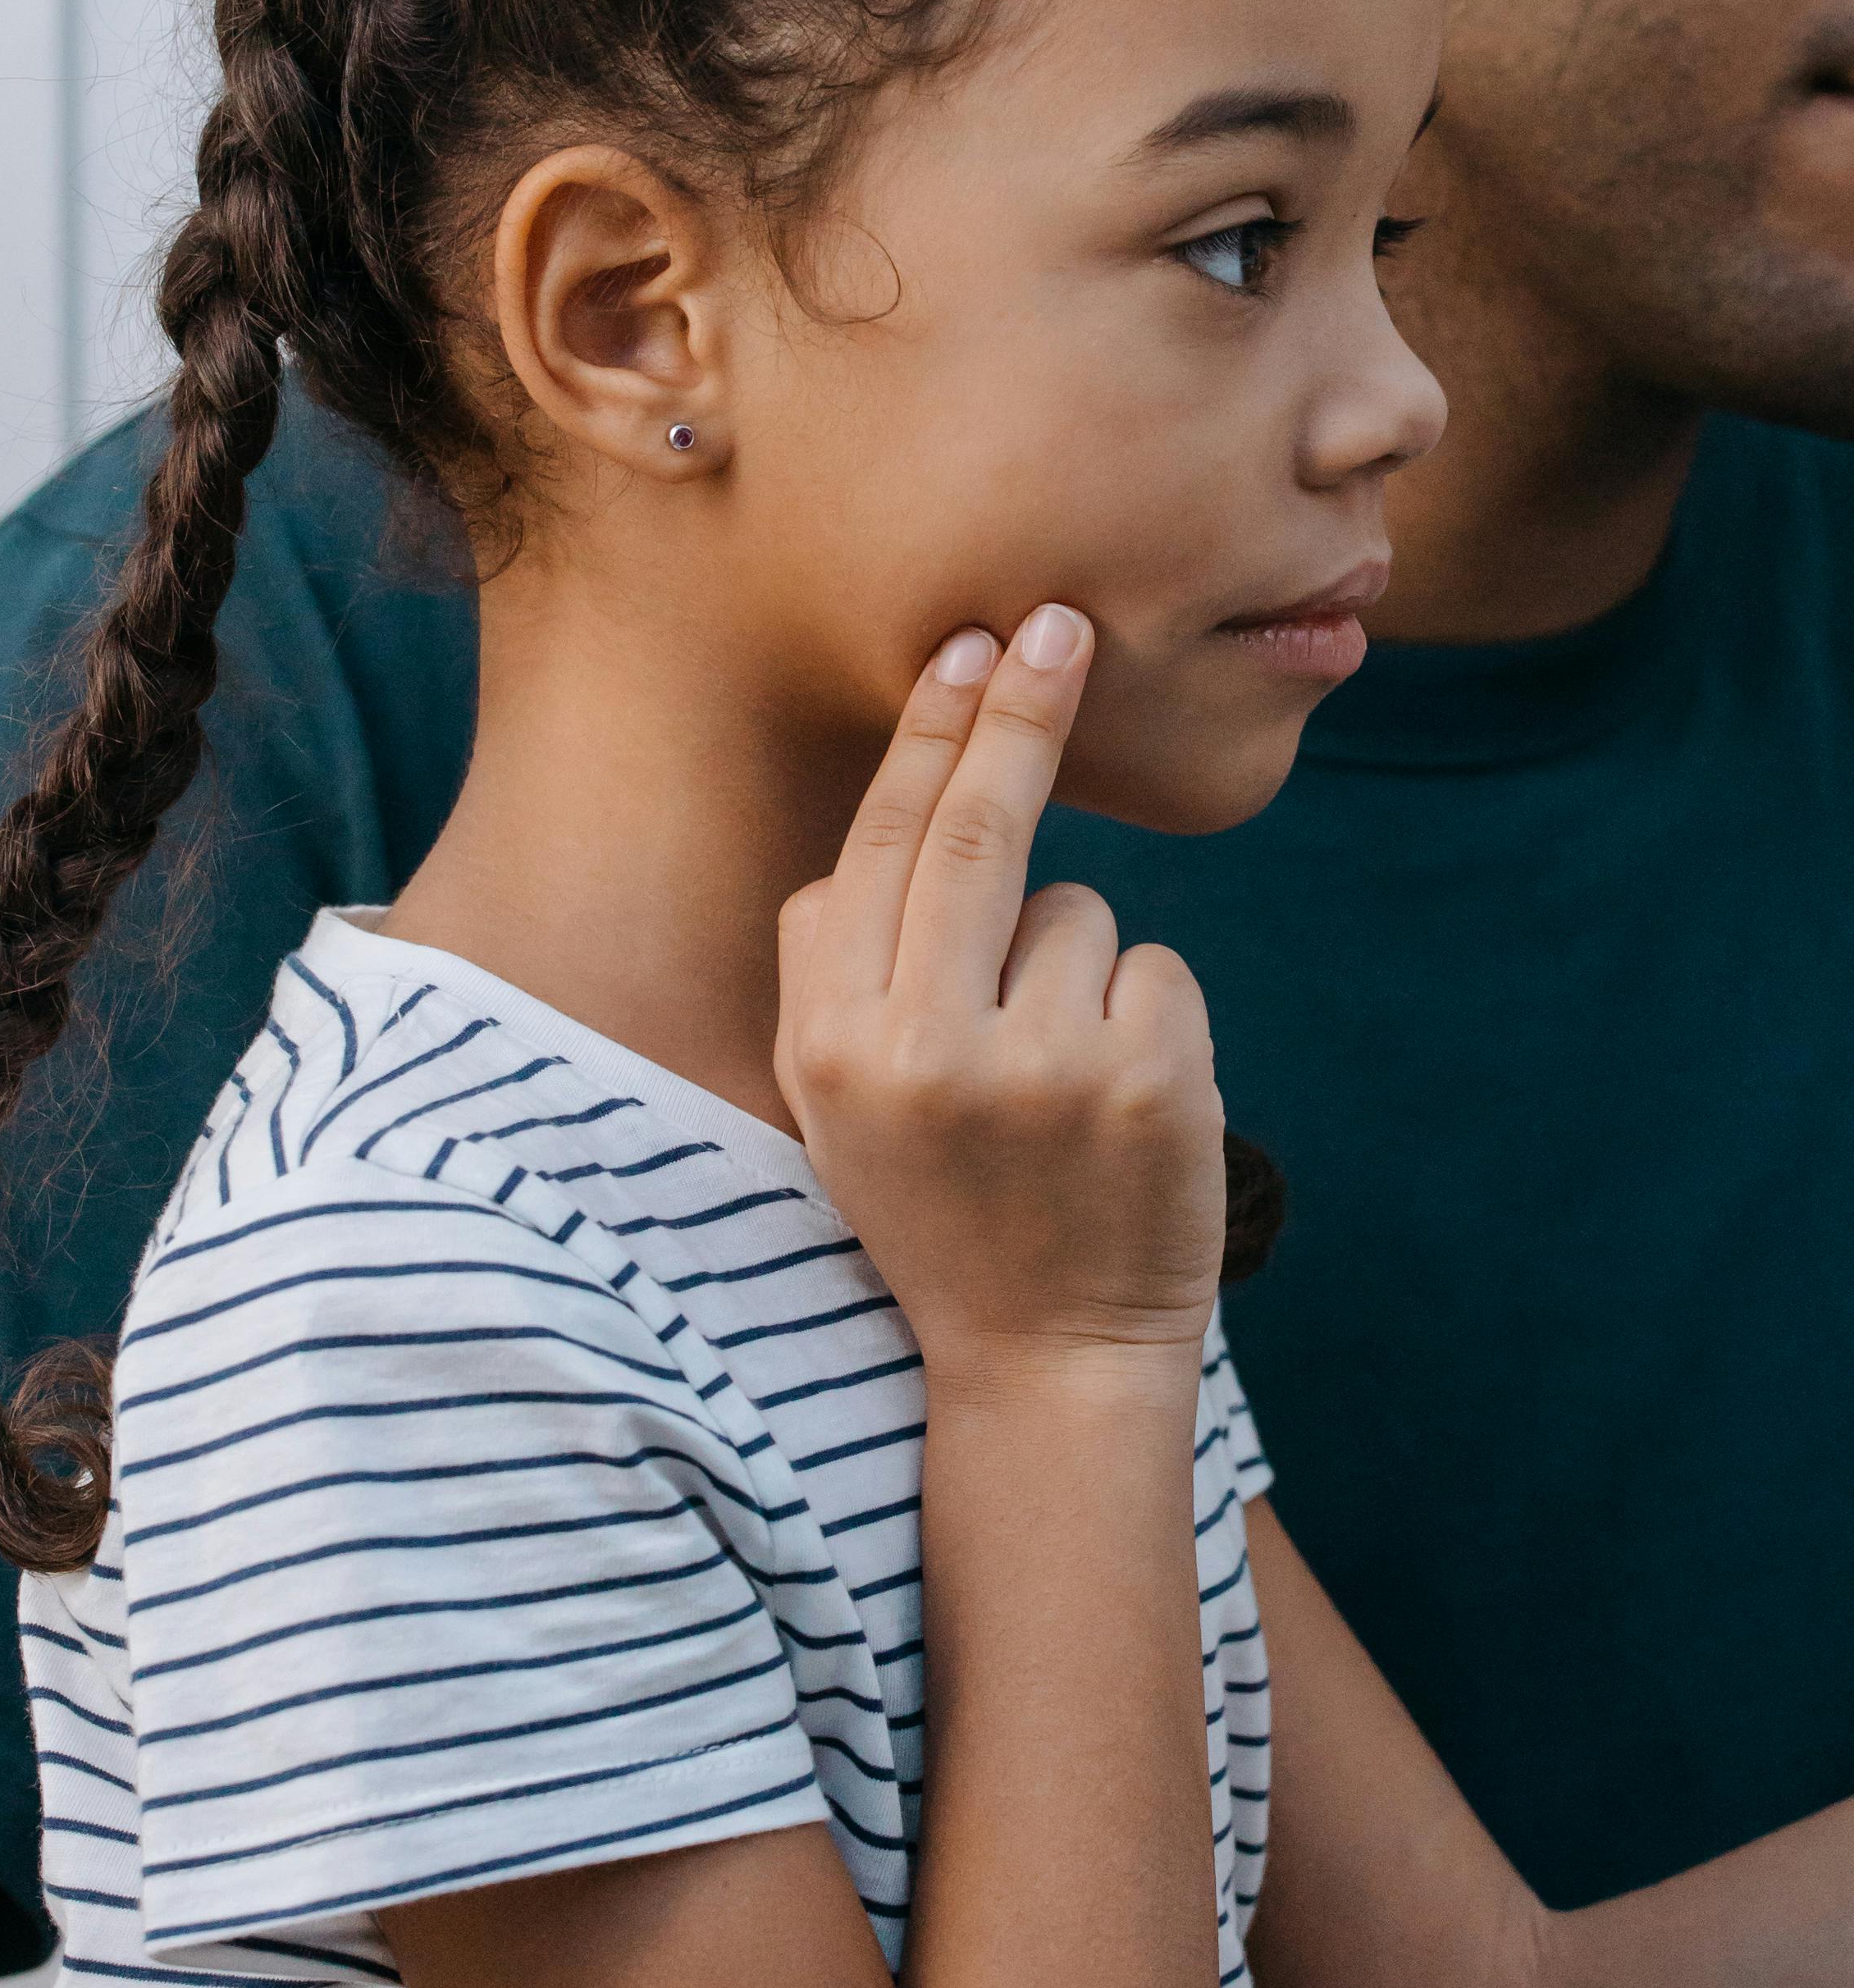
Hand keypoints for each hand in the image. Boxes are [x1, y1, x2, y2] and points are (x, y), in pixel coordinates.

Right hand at [775, 605, 1225, 1397]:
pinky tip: (1121, 1109)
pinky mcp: (1147, 1085)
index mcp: (831, 1044)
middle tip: (1062, 625)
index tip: (969, 648)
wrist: (1049, 1361)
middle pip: (975, 831)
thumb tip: (894, 802)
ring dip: (1082, 967)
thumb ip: (836, 967)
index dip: (928, 736)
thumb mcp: (839, 1102)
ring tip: (1060, 1085)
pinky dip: (1150, 1017)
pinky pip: (1156, 969)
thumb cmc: (945, 1204)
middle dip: (1020, 713)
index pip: (880, 847)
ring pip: (1079, 912)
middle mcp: (920, 1049)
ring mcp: (1039, 1067)